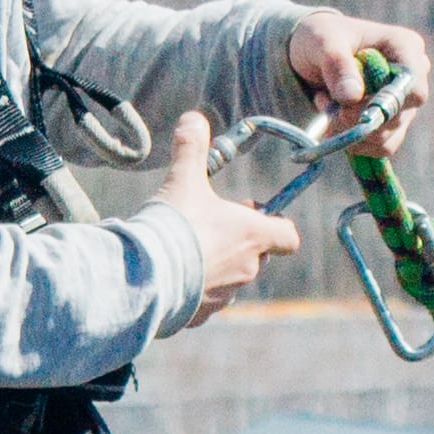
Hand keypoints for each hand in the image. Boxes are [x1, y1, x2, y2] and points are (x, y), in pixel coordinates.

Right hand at [147, 110, 300, 306]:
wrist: (145, 276)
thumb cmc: (174, 226)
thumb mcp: (183, 179)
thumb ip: (191, 147)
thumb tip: (193, 117)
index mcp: (253, 236)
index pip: (288, 237)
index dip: (277, 226)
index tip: (255, 215)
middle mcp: (247, 269)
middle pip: (256, 255)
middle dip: (238, 241)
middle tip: (209, 224)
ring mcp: (225, 296)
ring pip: (230, 279)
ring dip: (216, 266)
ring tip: (184, 251)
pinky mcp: (200, 315)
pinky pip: (204, 302)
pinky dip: (193, 291)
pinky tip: (170, 277)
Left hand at [285, 9, 433, 130]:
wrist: (311, 57)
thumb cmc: (320, 39)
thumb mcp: (320, 41)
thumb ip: (336, 64)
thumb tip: (352, 96)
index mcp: (405, 46)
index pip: (412, 84)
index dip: (384, 101)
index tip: (348, 103)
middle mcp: (413, 76)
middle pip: (397, 115)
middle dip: (356, 117)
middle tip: (327, 104)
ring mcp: (405, 104)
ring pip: (387, 136)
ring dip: (348, 129)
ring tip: (327, 104)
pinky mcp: (393, 126)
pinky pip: (380, 147)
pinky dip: (352, 140)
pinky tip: (335, 117)